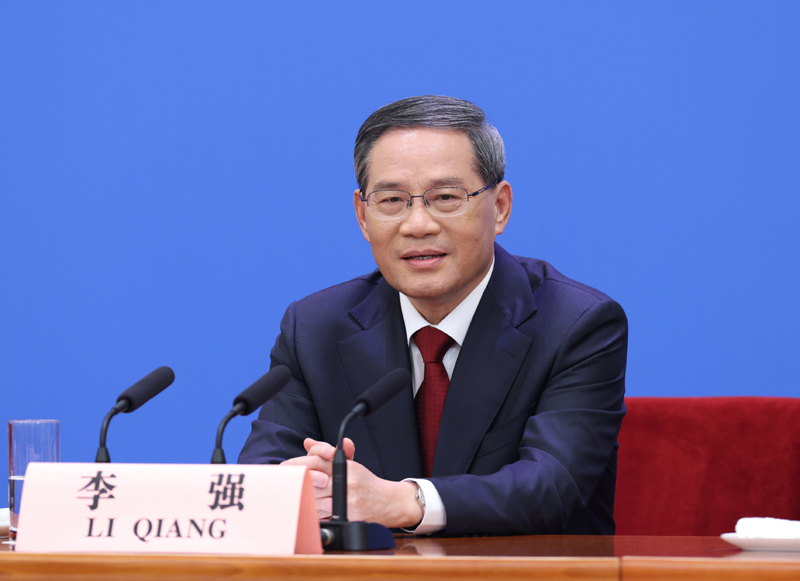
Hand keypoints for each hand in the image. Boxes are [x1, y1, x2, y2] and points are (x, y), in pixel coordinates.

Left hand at [281, 438, 422, 527]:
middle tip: (287, 484)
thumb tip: (307, 442)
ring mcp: (348, 501)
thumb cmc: (365, 482)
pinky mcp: (349, 518)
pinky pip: (323, 518)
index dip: (297, 464)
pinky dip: (314, 515)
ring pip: (314, 501)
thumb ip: (325, 452)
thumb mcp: (348, 463)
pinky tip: (311, 511)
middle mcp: (347, 482)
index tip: (284, 468)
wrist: (388, 502)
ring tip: (301, 498)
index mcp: (345, 466)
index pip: (316, 460)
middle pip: (311, 481)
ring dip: (305, 500)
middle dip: (298, 483)